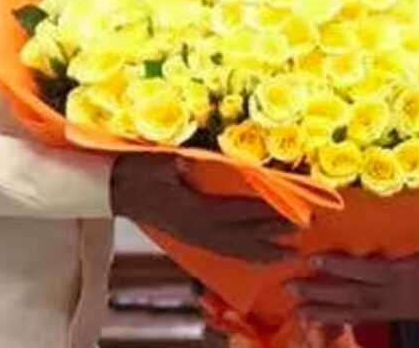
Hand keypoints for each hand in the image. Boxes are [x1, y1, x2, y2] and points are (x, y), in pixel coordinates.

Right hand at [110, 153, 296, 261]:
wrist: (118, 188)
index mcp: (190, 209)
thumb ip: (171, 165)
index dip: (261, 215)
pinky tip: (256, 256)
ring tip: (285, 255)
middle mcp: (195, 228)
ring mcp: (192, 235)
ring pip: (232, 248)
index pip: (233, 213)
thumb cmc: (140, 171)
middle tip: (299, 235)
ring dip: (260, 252)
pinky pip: (221, 250)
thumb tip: (184, 163)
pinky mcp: (190, 237)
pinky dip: (242, 254)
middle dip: (270, 236)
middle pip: (239, 235)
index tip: (286, 215)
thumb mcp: (155, 164)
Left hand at [290, 226, 418, 324]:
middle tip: (291, 286)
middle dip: (321, 292)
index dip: (339, 267)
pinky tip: (322, 320)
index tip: (314, 259)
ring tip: (298, 307)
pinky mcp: (400, 314)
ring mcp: (399, 308)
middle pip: (354, 295)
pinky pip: (366, 319)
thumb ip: (417, 217)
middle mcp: (399, 295)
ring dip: (325, 310)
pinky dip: (342, 319)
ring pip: (356, 312)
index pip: (367, 270)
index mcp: (409, 272)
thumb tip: (400, 189)